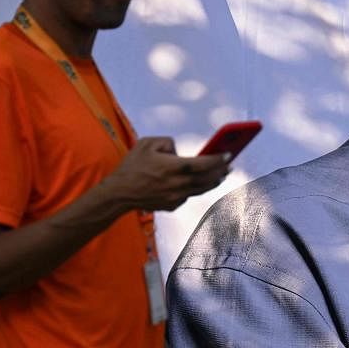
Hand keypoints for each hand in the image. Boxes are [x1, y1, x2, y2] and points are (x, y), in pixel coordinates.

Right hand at [103, 136, 229, 211]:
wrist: (119, 193)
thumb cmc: (132, 166)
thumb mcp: (147, 143)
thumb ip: (167, 142)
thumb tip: (178, 151)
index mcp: (175, 167)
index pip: (205, 163)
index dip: (219, 159)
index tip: (229, 155)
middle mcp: (179, 184)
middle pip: (208, 178)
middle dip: (221, 171)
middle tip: (229, 165)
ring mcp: (177, 197)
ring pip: (202, 189)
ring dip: (214, 182)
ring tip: (221, 175)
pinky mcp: (173, 205)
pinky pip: (188, 195)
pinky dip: (194, 189)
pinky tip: (198, 183)